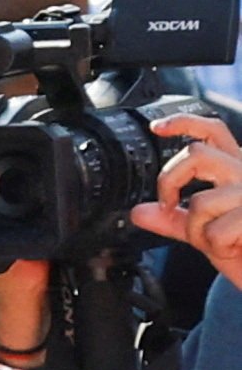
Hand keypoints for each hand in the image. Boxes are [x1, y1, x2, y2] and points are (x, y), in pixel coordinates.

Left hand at [134, 114, 241, 288]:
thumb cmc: (241, 245)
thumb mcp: (202, 230)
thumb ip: (172, 220)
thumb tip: (138, 212)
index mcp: (234, 168)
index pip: (212, 132)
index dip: (184, 122)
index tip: (157, 127)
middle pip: (196, 154)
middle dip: (170, 182)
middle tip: (169, 205)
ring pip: (200, 202)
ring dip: (197, 231)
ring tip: (217, 240)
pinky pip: (216, 231)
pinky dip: (217, 247)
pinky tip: (233, 247)